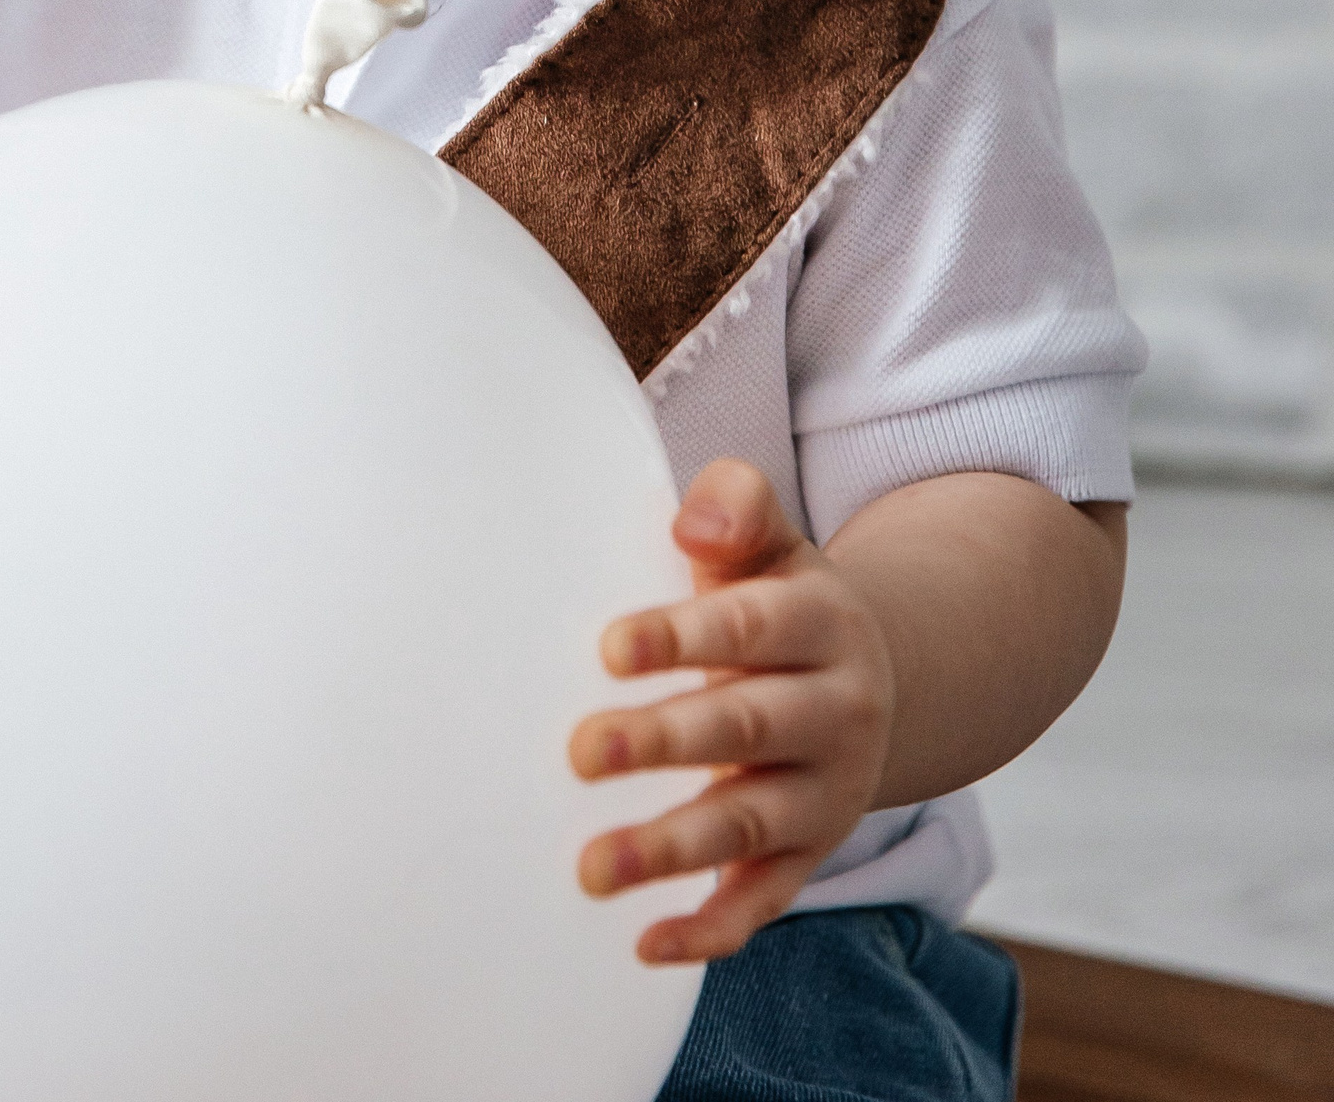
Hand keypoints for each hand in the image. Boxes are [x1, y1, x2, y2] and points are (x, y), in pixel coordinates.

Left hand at [570, 457, 894, 962]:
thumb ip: (737, 508)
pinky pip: (764, 899)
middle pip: (746, 726)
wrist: (873, 675)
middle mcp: (834, 710)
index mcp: (819, 621)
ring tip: (590, 868)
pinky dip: (712, 927)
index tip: (609, 649)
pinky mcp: (809, 855)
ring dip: (671, 848)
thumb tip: (690, 526)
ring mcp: (825, 792)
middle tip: (578, 751)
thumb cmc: (777, 596)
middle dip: (663, 741)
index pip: (747, 627)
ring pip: (749, 824)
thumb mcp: (772, 540)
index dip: (680, 636)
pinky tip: (647, 942)